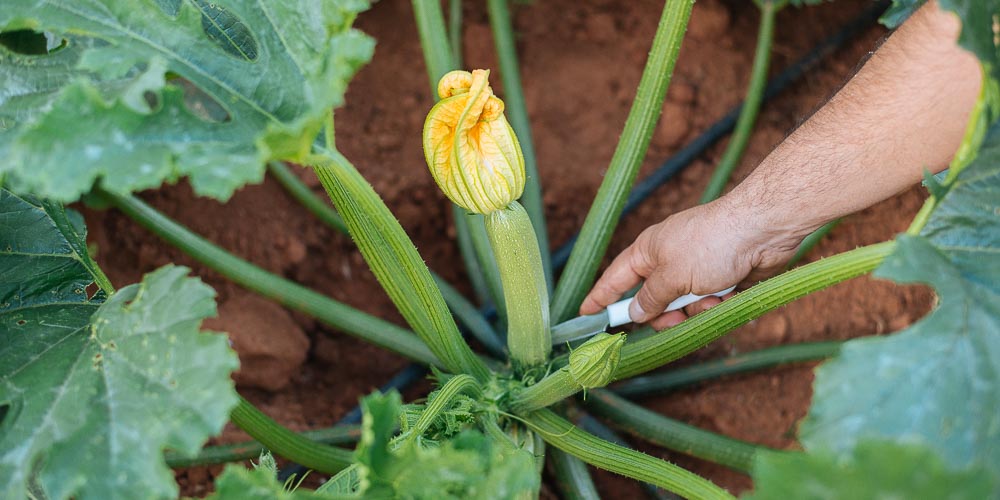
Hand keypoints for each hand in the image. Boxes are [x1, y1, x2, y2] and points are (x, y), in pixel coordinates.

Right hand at [579, 196, 811, 329]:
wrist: (762, 229)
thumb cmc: (711, 244)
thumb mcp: (673, 275)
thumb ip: (651, 298)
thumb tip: (634, 312)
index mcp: (648, 251)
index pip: (615, 278)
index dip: (600, 298)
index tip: (586, 315)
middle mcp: (669, 260)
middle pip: (652, 300)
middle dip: (663, 315)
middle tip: (672, 320)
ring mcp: (696, 270)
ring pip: (683, 307)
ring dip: (695, 310)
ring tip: (711, 299)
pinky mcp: (721, 279)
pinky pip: (708, 304)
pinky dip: (717, 304)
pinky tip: (729, 295)